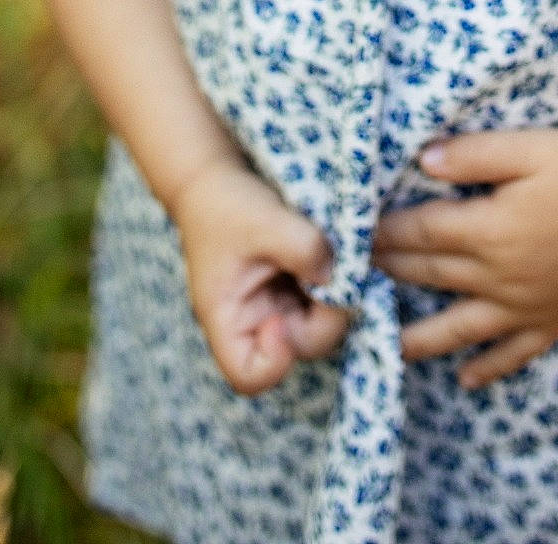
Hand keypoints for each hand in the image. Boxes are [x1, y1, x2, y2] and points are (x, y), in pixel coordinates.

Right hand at [172, 159, 352, 395]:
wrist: (217, 180)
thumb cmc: (227, 205)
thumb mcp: (263, 220)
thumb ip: (302, 247)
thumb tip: (340, 277)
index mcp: (228, 320)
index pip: (251, 376)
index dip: (277, 360)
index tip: (283, 317)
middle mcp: (255, 324)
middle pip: (300, 348)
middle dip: (323, 314)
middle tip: (328, 268)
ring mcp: (278, 309)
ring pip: (320, 323)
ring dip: (333, 293)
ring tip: (325, 250)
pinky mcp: (296, 290)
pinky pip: (324, 300)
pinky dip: (334, 280)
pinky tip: (329, 249)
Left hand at [370, 128, 557, 389]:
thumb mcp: (523, 147)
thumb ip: (470, 155)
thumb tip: (421, 161)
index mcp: (487, 228)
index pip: (421, 232)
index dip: (386, 231)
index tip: (356, 233)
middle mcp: (498, 274)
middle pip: (431, 275)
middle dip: (391, 272)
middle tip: (357, 276)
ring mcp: (525, 304)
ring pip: (461, 327)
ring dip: (421, 337)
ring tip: (389, 345)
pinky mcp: (553, 319)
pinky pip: (514, 353)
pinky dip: (489, 368)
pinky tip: (467, 379)